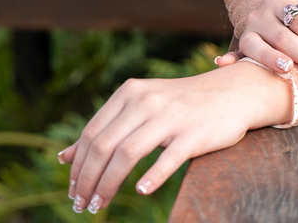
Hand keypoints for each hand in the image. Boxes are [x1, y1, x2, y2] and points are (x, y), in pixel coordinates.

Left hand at [57, 61, 291, 213]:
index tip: (73, 191)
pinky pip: (167, 158)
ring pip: (128, 153)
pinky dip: (151, 176)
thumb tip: (64, 158)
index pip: (93, 133)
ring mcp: (171, 116)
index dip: (78, 165)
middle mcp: (147, 101)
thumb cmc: (182, 105)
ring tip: (98, 205)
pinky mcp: (194, 134)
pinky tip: (140, 191)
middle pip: (105, 145)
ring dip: (108, 184)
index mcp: (130, 93)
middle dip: (87, 179)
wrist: (233, 92)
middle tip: (81, 205)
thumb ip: (105, 129)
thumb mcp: (140, 107)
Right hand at [215, 0, 297, 81]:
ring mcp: (248, 31)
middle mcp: (261, 14)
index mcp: (282, 0)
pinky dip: (230, 60)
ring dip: (271, 58)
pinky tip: (224, 64)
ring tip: (289, 69)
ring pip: (257, 46)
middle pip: (286, 38)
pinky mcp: (240, 47)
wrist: (281, 18)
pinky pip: (235, 54)